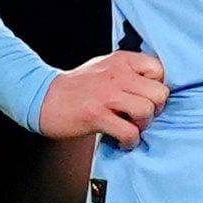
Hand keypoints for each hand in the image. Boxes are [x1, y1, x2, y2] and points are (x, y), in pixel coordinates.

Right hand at [38, 50, 168, 146]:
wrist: (43, 97)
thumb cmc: (77, 86)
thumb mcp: (105, 66)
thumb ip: (129, 71)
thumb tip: (155, 83)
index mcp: (121, 61)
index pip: (159, 70)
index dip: (157, 87)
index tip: (145, 98)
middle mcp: (117, 75)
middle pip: (159, 93)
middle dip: (155, 110)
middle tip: (140, 117)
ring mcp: (107, 95)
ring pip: (147, 111)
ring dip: (142, 126)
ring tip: (131, 128)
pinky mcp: (97, 115)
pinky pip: (129, 132)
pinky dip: (129, 141)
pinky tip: (121, 141)